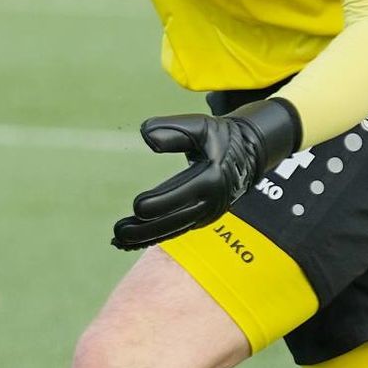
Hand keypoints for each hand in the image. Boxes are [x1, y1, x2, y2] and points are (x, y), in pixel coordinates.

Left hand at [111, 98, 299, 250]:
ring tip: (119, 239)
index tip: (136, 207)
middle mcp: (210, 202)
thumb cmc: (220, 136)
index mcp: (212, 178)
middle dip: (146, 228)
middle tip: (118, 231)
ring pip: (174, 229)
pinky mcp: (201, 218)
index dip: (160, 202)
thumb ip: (173, 129)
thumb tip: (146, 136)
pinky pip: (176, 230)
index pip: (183, 194)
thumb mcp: (200, 125)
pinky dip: (155, 237)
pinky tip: (132, 242)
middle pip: (175, 219)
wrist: (249, 154)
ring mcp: (206, 213)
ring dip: (146, 236)